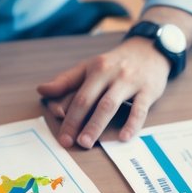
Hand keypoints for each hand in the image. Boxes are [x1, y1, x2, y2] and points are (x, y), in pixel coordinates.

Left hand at [37, 38, 170, 148]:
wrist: (150, 50)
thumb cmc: (115, 64)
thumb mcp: (90, 67)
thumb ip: (66, 81)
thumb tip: (41, 90)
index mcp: (94, 68)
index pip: (77, 94)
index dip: (66, 116)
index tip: (61, 135)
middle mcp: (110, 73)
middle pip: (90, 100)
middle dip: (77, 122)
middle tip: (69, 142)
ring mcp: (130, 81)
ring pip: (110, 105)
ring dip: (97, 125)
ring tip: (87, 142)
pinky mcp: (148, 90)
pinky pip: (139, 109)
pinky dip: (132, 124)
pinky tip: (124, 137)